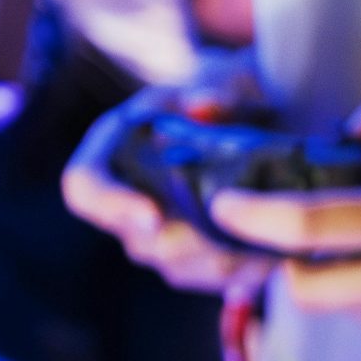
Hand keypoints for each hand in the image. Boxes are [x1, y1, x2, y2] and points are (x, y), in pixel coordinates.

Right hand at [62, 78, 272, 297]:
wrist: (262, 123)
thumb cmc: (228, 95)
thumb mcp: (223, 81)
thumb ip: (218, 92)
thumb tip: (204, 107)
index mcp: (113, 150)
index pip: (84, 188)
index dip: (111, 206)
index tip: (152, 216)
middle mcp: (127, 201)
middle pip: (141, 243)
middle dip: (191, 240)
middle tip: (240, 230)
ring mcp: (159, 238)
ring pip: (180, 268)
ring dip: (223, 259)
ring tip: (268, 238)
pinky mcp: (195, 261)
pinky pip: (213, 279)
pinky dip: (246, 269)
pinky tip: (276, 251)